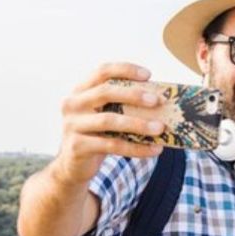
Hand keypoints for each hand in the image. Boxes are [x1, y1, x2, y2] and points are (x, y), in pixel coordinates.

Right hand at [53, 62, 163, 185]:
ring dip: (138, 124)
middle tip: (156, 100)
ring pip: (109, 121)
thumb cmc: (98, 135)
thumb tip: (162, 101)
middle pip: (104, 92)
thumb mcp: (106, 115)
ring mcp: (72, 125)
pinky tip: (155, 150)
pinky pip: (112, 145)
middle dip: (133, 95)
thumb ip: (123, 105)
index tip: (148, 75)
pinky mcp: (77, 146)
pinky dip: (136, 148)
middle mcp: (72, 104)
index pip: (102, 71)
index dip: (125, 70)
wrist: (74, 166)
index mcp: (81, 90)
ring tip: (160, 128)